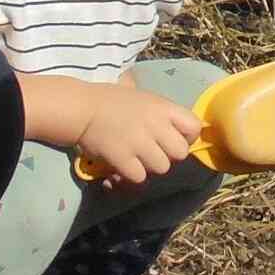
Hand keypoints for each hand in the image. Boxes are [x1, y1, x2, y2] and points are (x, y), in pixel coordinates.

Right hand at [75, 78, 206, 188]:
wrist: (81, 108)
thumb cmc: (111, 100)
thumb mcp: (142, 97)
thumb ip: (161, 112)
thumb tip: (180, 127)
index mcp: (162, 107)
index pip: (194, 126)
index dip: (187, 136)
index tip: (173, 138)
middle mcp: (154, 124)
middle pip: (181, 153)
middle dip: (169, 155)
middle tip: (153, 151)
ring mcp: (139, 142)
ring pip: (162, 167)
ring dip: (150, 166)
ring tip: (136, 158)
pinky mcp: (122, 158)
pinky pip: (140, 176)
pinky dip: (132, 174)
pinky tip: (123, 165)